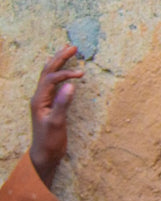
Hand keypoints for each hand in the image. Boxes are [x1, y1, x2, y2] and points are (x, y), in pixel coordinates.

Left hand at [28, 44, 83, 187]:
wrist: (44, 154)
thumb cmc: (50, 140)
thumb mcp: (57, 123)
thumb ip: (62, 103)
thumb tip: (70, 85)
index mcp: (39, 100)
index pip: (51, 79)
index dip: (66, 74)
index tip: (82, 74)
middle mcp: (39, 97)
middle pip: (47, 72)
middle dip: (60, 58)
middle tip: (73, 46)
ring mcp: (43, 99)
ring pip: (49, 75)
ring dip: (58, 62)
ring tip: (68, 50)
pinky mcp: (49, 103)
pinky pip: (53, 82)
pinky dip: (59, 72)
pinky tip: (63, 69)